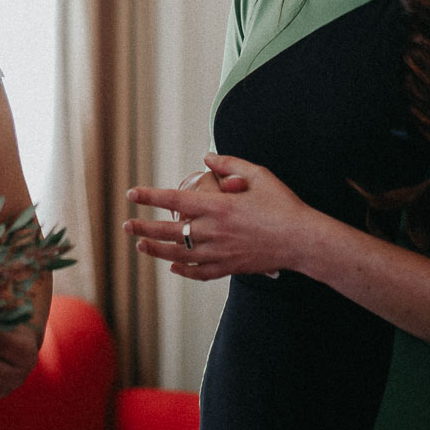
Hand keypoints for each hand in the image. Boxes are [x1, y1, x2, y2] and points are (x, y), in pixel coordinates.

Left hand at [123, 153, 321, 279]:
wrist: (303, 240)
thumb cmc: (283, 205)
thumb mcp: (258, 174)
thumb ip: (229, 163)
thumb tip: (206, 157)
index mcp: (217, 206)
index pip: (173, 199)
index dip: (149, 196)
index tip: (132, 194)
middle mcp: (213, 232)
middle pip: (169, 230)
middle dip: (144, 227)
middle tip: (126, 225)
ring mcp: (220, 253)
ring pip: (179, 254)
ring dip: (156, 250)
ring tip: (140, 245)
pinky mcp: (230, 267)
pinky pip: (200, 272)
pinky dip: (184, 270)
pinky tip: (173, 266)